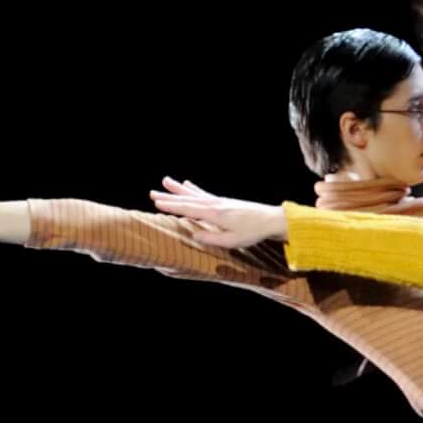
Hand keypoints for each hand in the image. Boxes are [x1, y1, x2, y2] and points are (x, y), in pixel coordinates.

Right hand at [149, 178, 285, 247]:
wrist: (270, 220)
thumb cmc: (252, 232)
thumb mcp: (231, 241)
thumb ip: (211, 238)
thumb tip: (193, 234)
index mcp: (215, 214)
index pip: (188, 209)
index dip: (171, 206)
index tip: (156, 202)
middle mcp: (215, 204)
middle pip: (188, 200)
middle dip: (169, 197)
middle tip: (151, 193)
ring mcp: (219, 201)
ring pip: (194, 194)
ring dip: (178, 189)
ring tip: (165, 181)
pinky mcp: (224, 202)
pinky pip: (204, 194)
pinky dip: (194, 189)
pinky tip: (186, 184)